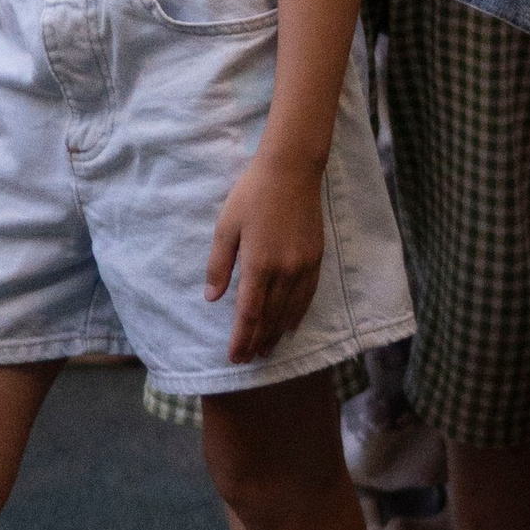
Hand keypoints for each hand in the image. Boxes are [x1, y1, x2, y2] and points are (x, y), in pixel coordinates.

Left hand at [206, 147, 329, 363]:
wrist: (291, 170)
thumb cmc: (252, 194)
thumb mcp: (226, 227)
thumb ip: (219, 265)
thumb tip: (213, 298)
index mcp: (258, 264)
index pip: (249, 313)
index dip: (241, 338)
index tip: (234, 356)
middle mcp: (284, 270)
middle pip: (270, 317)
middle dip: (257, 341)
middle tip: (248, 360)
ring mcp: (303, 265)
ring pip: (290, 310)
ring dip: (277, 334)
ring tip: (267, 350)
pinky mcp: (316, 257)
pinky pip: (307, 295)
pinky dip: (298, 314)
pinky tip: (291, 325)